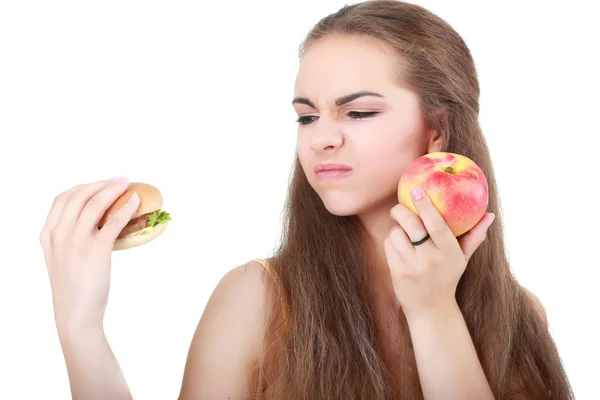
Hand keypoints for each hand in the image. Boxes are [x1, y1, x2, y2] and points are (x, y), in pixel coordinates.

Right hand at [40, 177, 139, 330]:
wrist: (75, 314)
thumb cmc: (73, 288)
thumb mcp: (61, 258)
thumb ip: (68, 238)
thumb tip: (96, 221)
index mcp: (47, 235)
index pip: (62, 199)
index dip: (83, 187)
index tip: (99, 183)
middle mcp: (59, 234)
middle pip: (80, 195)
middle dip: (101, 183)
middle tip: (119, 180)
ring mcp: (76, 240)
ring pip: (96, 203)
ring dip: (114, 189)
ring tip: (127, 184)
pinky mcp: (96, 249)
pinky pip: (114, 220)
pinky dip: (126, 207)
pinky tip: (135, 201)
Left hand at [384, 186, 494, 318]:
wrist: (431, 309)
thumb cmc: (447, 276)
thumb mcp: (462, 258)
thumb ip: (474, 236)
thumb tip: (489, 215)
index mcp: (450, 253)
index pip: (437, 225)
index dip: (425, 206)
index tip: (416, 191)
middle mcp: (431, 259)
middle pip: (412, 225)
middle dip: (400, 211)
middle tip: (399, 208)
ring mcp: (413, 267)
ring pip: (396, 234)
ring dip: (397, 229)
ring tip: (403, 234)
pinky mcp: (398, 272)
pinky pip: (389, 245)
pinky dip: (392, 242)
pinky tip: (399, 247)